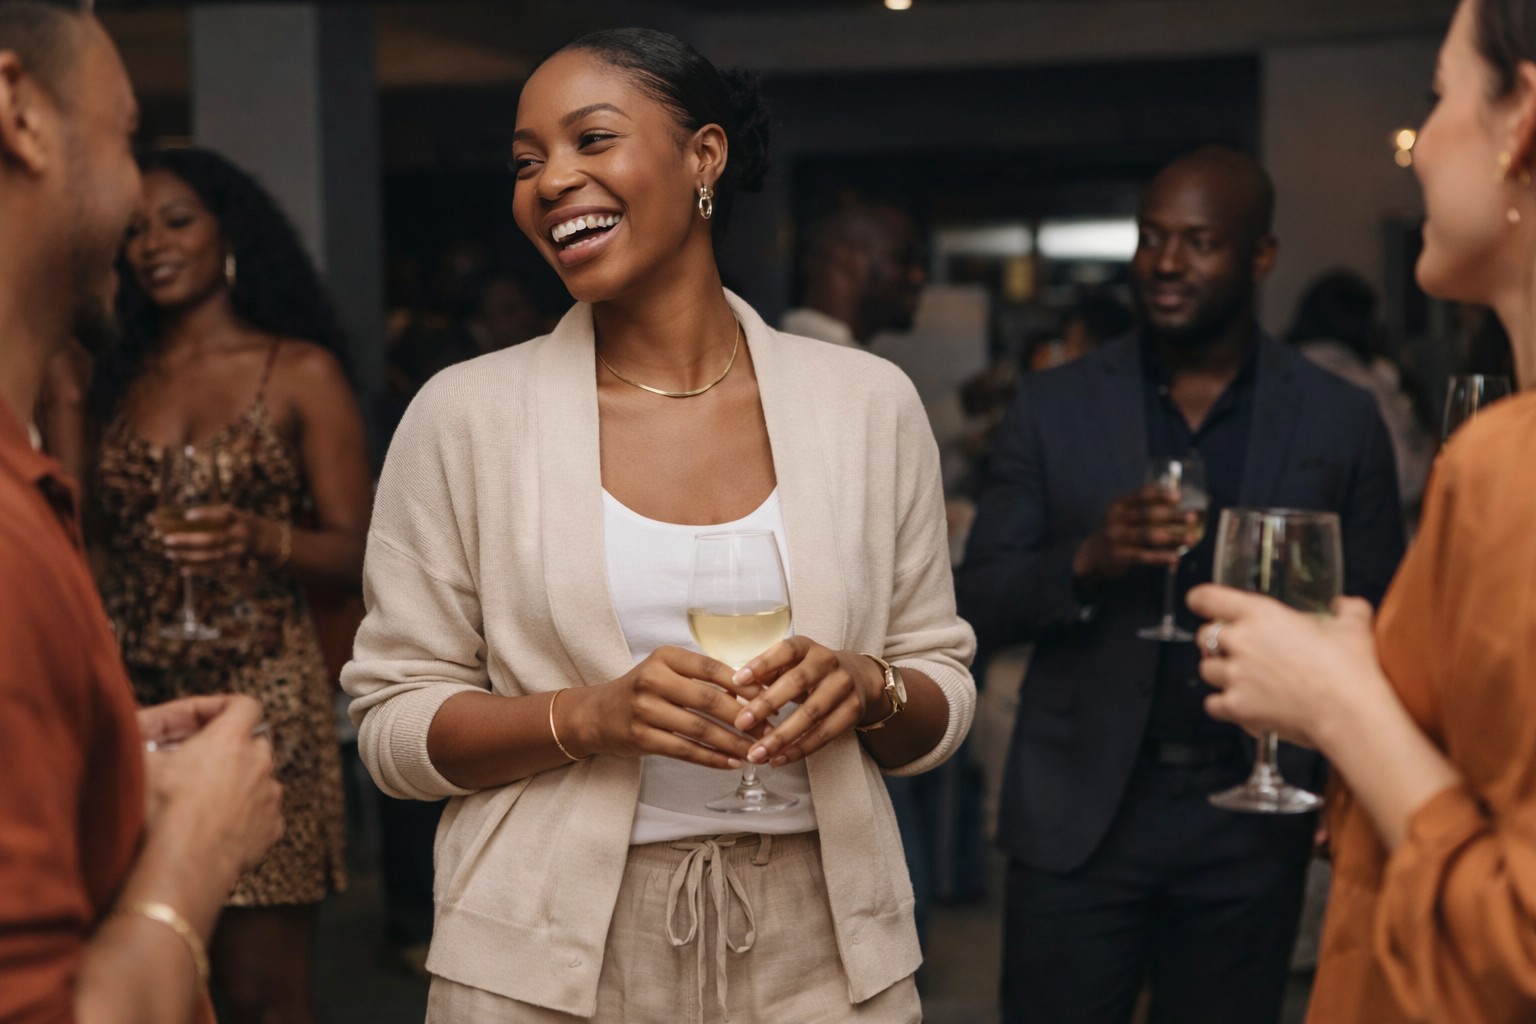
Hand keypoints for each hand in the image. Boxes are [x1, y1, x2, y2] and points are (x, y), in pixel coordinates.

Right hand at [143, 694, 283, 882]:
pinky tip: (217, 824)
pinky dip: (245, 814)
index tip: (200, 721)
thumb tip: (138, 735)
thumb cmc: (161, 815)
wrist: (181, 867)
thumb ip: (145, 740)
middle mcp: (259, 763)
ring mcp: (270, 797)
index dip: (221, 708)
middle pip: (252, 741)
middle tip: (196, 760)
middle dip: (228, 747)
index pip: (244, 704)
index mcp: (231, 739)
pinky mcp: (272, 829)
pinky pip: (263, 813)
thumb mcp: (140, 765)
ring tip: (203, 797)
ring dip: (238, 781)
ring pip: (259, 778)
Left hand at [159, 505, 275, 568]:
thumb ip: (213, 514)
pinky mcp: (233, 563)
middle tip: (167, 540)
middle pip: (214, 540)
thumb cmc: (237, 522)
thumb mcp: (231, 513)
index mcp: (239, 520)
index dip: (206, 515)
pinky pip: (215, 568)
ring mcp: (237, 551)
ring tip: (170, 553)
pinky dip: (198, 570)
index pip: (224, 516)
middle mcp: (239, 536)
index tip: (187, 515)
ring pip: (212, 557)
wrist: (261, 538)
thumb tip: (178, 515)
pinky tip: (183, 569)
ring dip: (189, 557)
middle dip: (189, 541)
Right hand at [562, 647, 761, 768]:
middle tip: (768, 728)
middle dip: (745, 717)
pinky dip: (712, 759)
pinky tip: (731, 763)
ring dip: (732, 743)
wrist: (596, 714)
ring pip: (700, 729)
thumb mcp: (666, 670)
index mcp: (666, 657)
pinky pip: (685, 751)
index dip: (745, 685)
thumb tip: (753, 691)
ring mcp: (645, 710)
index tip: (770, 697)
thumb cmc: (642, 690)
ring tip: (755, 750)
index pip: (713, 668)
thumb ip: (702, 676)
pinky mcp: (642, 738)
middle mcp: (653, 680)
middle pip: (710, 700)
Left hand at [727, 637, 887, 767]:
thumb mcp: (792, 663)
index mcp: (808, 647)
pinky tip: (778, 759)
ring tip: (757, 753)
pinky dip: (800, 749)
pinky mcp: (853, 711)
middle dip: (767, 704)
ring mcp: (843, 687)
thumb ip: (767, 673)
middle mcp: (828, 662)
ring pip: (811, 714)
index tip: (737, 680)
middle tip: (741, 723)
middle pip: (797, 683)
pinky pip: (824, 734)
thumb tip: (736, 689)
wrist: (859, 677)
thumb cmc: (811, 671)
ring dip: (781, 736)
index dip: (762, 664)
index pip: (785, 650)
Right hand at [1074, 485, 1200, 582]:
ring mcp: (1115, 537)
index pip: (1141, 495)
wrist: (1093, 554)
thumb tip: (1188, 499)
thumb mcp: (1127, 515)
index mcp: (1119, 503)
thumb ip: (1149, 507)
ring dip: (1171, 537)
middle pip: (1147, 514)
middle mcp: (1115, 518)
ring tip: (1192, 539)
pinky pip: (1141, 556)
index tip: (1179, 496)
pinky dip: (1159, 558)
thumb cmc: (1120, 531)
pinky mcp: (1116, 556)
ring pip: (1147, 535)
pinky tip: (1175, 559)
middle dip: (1172, 516)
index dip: (1160, 494)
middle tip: (1192, 517)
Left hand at [1189, 586, 1389, 749]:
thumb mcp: (1353, 627)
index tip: (1201, 604)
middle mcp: (1240, 641)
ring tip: (1244, 679)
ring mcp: (1235, 676)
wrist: (1350, 713)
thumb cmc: (1351, 669)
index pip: (1208, 598)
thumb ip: (1346, 609)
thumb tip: (1345, 605)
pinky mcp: (1236, 706)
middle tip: (1237, 650)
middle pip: (1203, 636)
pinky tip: (1242, 704)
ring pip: (1206, 670)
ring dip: (1220, 673)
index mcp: (1261, 614)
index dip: (1201, 600)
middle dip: (1215, 643)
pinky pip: (1212, 704)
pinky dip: (1222, 705)